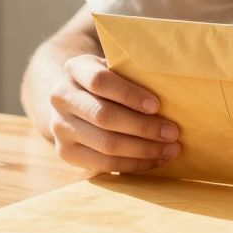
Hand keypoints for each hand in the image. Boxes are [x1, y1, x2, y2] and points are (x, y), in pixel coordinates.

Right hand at [47, 54, 181, 173]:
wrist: (76, 102)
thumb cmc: (110, 84)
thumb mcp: (116, 70)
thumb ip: (134, 76)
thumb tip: (171, 91)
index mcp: (75, 69)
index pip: (99, 81)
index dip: (129, 94)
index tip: (156, 105)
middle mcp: (61, 96)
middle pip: (104, 116)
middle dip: (143, 127)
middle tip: (172, 132)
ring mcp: (59, 127)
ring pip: (105, 144)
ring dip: (143, 149)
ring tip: (170, 149)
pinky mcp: (65, 153)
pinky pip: (103, 164)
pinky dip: (133, 164)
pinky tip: (155, 160)